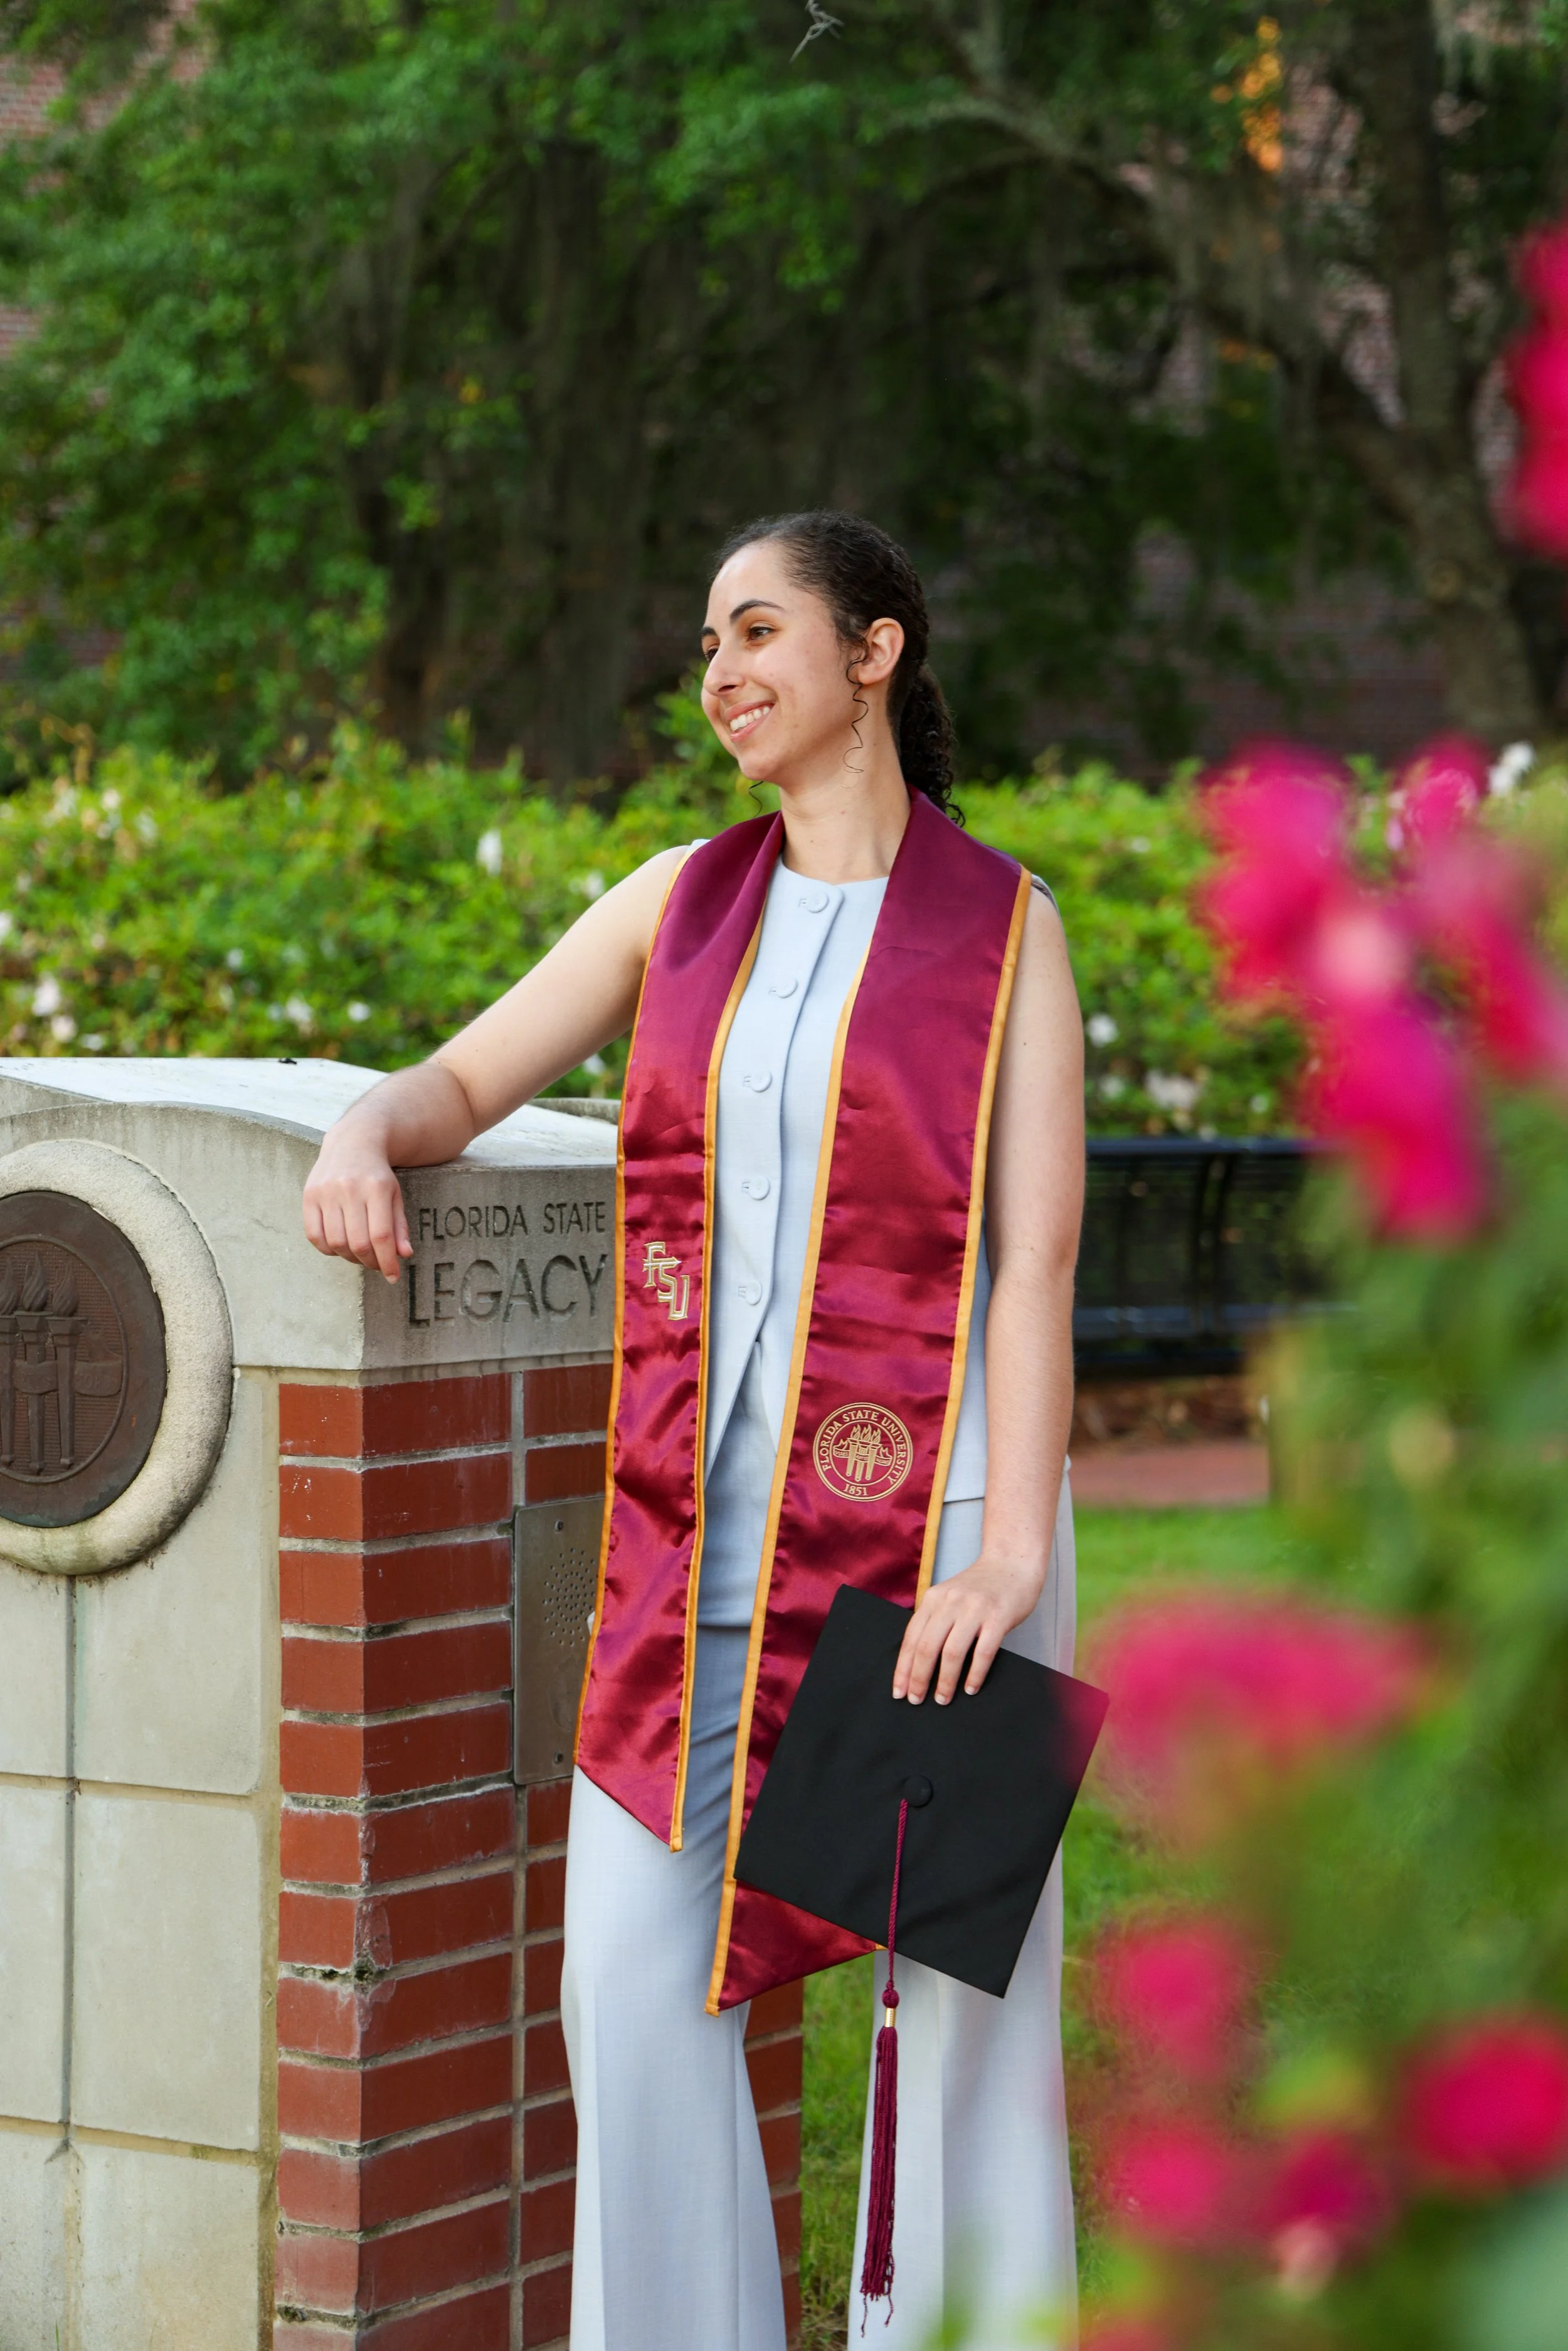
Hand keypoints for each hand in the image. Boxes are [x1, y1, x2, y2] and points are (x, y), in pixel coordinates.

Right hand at [303, 1129, 411, 1281]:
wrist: (353, 1143)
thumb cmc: (377, 1175)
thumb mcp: (395, 1196)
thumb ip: (399, 1226)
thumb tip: (404, 1255)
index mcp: (376, 1188)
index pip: (381, 1236)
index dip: (387, 1262)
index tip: (393, 1277)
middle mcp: (349, 1189)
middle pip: (358, 1242)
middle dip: (370, 1262)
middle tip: (377, 1265)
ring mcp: (326, 1192)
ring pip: (336, 1242)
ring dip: (349, 1257)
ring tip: (359, 1254)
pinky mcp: (309, 1195)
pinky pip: (314, 1235)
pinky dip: (328, 1249)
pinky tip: (339, 1246)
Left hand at [892, 1552, 1045, 1704]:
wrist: (1013, 1563)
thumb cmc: (981, 1587)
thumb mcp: (950, 1597)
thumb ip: (936, 1621)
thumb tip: (918, 1662)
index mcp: (934, 1598)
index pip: (911, 1638)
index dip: (903, 1667)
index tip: (899, 1690)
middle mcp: (951, 1602)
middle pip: (926, 1647)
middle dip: (918, 1678)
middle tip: (916, 1700)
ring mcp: (975, 1609)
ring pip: (952, 1652)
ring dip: (945, 1681)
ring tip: (942, 1699)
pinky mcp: (998, 1617)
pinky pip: (983, 1652)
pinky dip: (974, 1674)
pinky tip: (971, 1688)